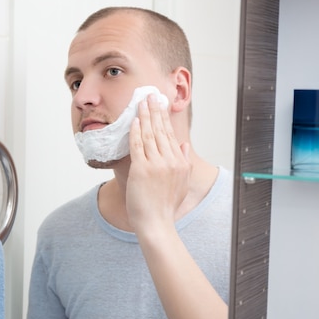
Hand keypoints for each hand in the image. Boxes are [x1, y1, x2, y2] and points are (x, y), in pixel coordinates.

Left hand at [126, 94, 190, 235]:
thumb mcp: (182, 182)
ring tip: (140, 102)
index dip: (164, 117)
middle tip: (149, 95)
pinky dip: (136, 132)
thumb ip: (184, 161)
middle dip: (154, 110)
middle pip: (160, 130)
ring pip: (149, 135)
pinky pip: (138, 146)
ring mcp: (156, 165)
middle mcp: (169, 161)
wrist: (156, 223)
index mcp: (180, 163)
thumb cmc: (166, 206)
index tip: (160, 104)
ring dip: (145, 116)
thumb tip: (183, 143)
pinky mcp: (141, 170)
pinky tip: (134, 121)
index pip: (170, 134)